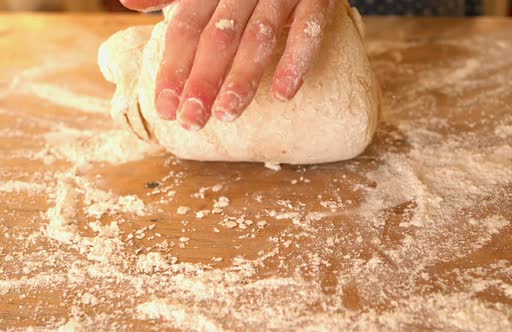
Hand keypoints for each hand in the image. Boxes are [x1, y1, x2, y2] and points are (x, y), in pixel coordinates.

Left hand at [120, 0, 336, 130]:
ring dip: (242, 78)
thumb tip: (126, 1)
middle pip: (218, 37)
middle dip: (202, 81)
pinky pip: (308, 29)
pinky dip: (296, 60)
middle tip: (191, 121)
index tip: (165, 108)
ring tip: (227, 115)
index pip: (185, 29)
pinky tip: (284, 94)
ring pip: (258, 37)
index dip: (173, 68)